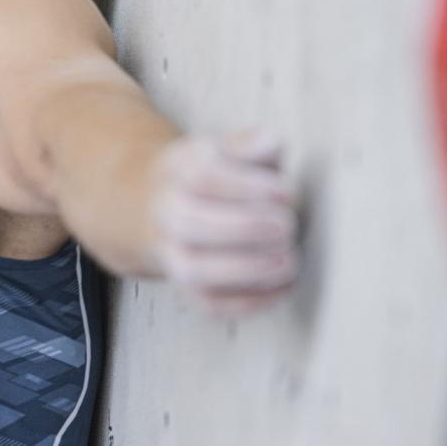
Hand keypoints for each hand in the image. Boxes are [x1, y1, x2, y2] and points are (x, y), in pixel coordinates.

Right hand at [151, 129, 299, 314]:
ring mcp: (171, 253)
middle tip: (288, 226)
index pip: (203, 176)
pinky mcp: (187, 288)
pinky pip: (211, 304)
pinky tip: (283, 287)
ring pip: (196, 270)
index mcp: (178, 170)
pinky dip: (249, 302)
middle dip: (246, 228)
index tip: (286, 193)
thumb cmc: (210, 177)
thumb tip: (270, 142)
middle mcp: (167, 212)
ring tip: (289, 261)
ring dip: (247, 270)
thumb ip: (250, 144)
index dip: (248, 187)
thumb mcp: (225, 148)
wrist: (156, 207)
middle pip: (191, 224)